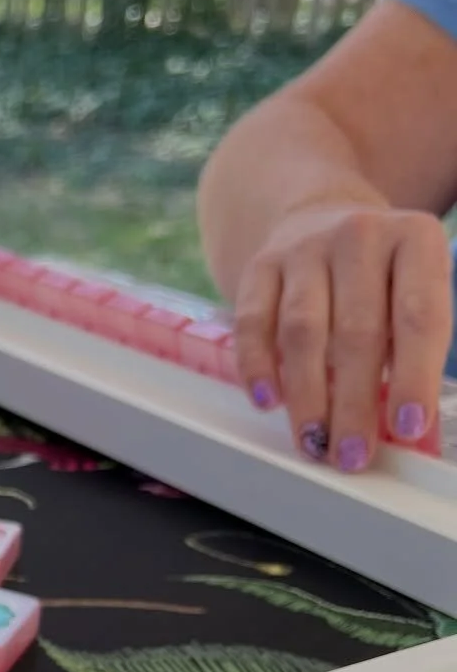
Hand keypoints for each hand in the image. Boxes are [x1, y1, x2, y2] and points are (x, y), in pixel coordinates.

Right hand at [231, 203, 451, 469]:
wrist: (322, 218)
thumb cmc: (379, 277)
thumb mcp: (412, 293)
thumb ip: (412, 350)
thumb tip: (404, 428)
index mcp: (416, 239)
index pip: (419, 317)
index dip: (414, 377)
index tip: (407, 427)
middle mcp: (360, 236)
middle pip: (357, 331)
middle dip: (354, 403)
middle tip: (351, 453)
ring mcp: (304, 248)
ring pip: (303, 332)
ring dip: (307, 396)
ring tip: (314, 441)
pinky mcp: (260, 266)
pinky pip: (254, 323)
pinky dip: (258, 367)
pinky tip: (268, 401)